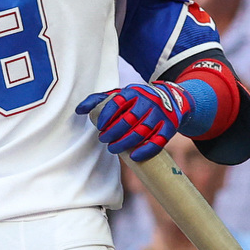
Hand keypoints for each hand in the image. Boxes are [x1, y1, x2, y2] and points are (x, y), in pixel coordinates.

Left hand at [76, 82, 190, 161]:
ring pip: (142, 131)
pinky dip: (146, 150)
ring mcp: (160, 114)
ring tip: (113, 148)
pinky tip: (133, 156)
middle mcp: (148, 101)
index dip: (107, 116)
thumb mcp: (121, 95)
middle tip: (104, 140)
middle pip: (129, 120)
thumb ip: (99, 100)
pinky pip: (158, 141)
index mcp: (133, 92)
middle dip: (113, 133)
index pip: (117, 102)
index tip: (100, 128)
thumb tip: (78, 110)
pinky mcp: (170, 127)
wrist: (171, 98)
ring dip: (125, 143)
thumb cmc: (138, 100)